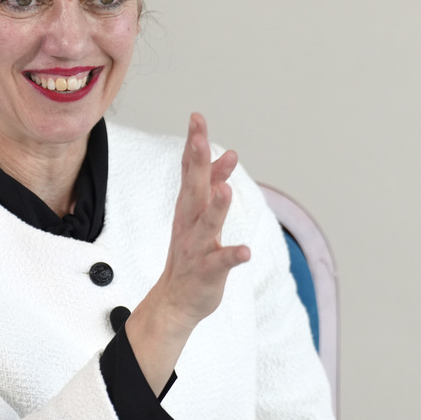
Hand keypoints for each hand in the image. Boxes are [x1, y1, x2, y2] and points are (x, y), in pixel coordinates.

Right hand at [156, 112, 250, 328]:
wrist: (175, 300)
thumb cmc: (192, 252)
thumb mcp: (200, 214)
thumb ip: (213, 184)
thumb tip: (228, 154)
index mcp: (188, 207)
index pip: (190, 170)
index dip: (194, 145)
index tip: (197, 119)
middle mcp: (189, 223)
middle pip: (194, 189)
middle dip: (198, 164)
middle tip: (201, 139)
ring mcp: (196, 247)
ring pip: (207, 225)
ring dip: (216, 208)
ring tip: (226, 191)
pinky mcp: (206, 272)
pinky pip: (220, 263)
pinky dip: (232, 256)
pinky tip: (245, 251)